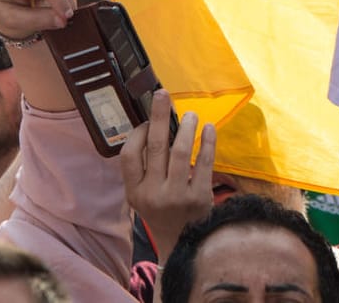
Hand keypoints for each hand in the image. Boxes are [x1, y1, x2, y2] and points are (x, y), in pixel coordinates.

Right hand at [120, 89, 214, 261]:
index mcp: (134, 193)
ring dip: (186, 128)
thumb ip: (144, 170)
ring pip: (180, 153)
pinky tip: (209, 129)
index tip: (147, 120)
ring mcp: (176, 196)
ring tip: (191, 115)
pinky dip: (207, 143)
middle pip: (155, 147)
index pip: (129, 156)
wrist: (183, 244)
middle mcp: (152, 194)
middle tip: (162, 95)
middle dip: (159, 117)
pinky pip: (203, 163)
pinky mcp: (199, 197)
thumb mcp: (143, 197)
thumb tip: (153, 127)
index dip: (137, 134)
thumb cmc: (162, 213)